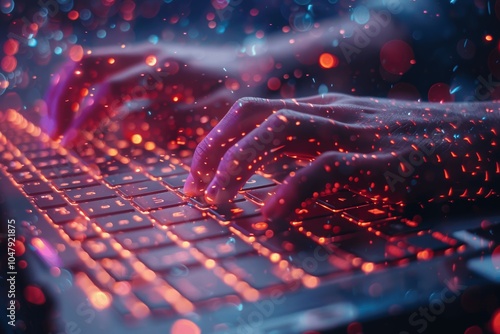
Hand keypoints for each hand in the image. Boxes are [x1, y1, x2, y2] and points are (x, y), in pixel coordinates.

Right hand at [43, 42, 252, 144]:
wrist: (263, 66)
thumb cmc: (244, 94)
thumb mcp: (218, 113)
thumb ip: (173, 122)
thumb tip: (124, 127)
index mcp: (165, 71)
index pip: (110, 91)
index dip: (85, 118)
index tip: (69, 145)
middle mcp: (151, 56)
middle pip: (89, 65)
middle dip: (63, 98)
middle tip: (53, 134)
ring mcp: (150, 53)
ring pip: (94, 60)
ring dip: (69, 88)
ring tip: (57, 121)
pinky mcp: (153, 59)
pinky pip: (109, 65)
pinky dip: (87, 85)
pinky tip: (85, 109)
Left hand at [184, 94, 498, 219]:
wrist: (482, 142)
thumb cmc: (414, 147)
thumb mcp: (355, 140)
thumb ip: (316, 150)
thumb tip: (272, 178)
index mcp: (322, 110)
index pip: (251, 111)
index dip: (215, 140)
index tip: (196, 176)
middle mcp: (331, 113)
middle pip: (254, 114)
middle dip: (213, 151)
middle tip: (194, 192)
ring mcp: (356, 133)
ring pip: (280, 132)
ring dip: (239, 166)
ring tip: (217, 202)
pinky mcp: (383, 162)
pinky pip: (324, 169)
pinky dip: (289, 192)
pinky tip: (268, 217)